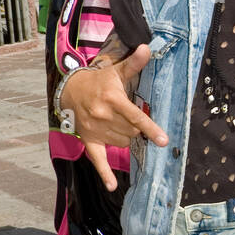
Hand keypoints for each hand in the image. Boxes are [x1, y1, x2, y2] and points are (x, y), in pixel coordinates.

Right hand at [60, 44, 167, 189]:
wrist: (70, 90)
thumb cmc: (99, 81)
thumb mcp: (116, 71)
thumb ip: (133, 63)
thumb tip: (147, 48)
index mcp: (112, 100)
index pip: (135, 117)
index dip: (151, 129)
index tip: (163, 140)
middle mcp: (103, 117)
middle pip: (132, 132)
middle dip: (137, 128)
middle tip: (131, 117)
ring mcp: (95, 131)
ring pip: (123, 143)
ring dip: (127, 137)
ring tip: (120, 124)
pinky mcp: (88, 141)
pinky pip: (98, 160)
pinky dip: (105, 174)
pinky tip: (111, 186)